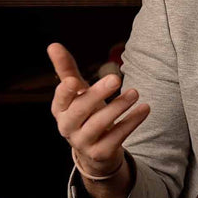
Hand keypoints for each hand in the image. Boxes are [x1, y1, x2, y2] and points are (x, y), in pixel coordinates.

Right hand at [48, 42, 150, 180]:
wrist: (96, 151)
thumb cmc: (85, 113)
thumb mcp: (77, 93)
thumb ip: (67, 70)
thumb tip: (53, 45)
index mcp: (60, 110)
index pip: (60, 99)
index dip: (65, 91)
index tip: (74, 81)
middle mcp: (68, 127)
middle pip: (80, 111)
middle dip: (97, 94)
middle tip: (116, 78)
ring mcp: (83, 142)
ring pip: (99, 125)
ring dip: (118, 107)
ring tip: (135, 93)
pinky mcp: (101, 153)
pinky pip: (116, 137)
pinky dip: (131, 122)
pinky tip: (144, 109)